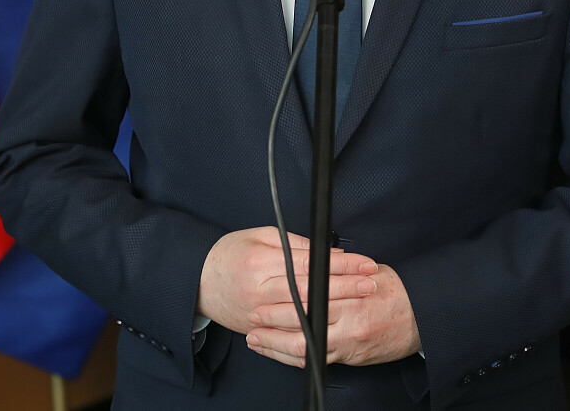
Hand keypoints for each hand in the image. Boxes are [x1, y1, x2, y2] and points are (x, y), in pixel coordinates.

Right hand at [197, 227, 377, 335]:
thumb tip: (328, 251)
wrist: (198, 282)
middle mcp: (261, 291)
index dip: (341, 265)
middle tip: (371, 282)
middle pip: (311, 291)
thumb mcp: (260, 236)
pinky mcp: (259, 329)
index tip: (364, 263)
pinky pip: (290, 332)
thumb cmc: (229, 254)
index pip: (310, 264)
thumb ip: (294, 244)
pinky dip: (314, 328)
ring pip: (304, 315)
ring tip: (360, 301)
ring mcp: (259, 315)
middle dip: (346, 287)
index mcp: (261, 263)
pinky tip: (333, 323)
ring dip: (335, 308)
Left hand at [246, 263, 420, 367]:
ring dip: (275, 344)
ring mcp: (347, 343)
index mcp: (350, 295)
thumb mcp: (369, 272)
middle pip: (300, 322)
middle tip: (253, 316)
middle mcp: (347, 322)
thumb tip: (314, 264)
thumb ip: (340, 271)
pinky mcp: (349, 358)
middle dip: (271, 321)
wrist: (421, 319)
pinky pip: (314, 361)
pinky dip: (292, 357)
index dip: (282, 298)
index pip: (308, 295)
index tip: (263, 296)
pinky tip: (278, 352)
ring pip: (303, 347)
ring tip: (256, 338)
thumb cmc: (397, 293)